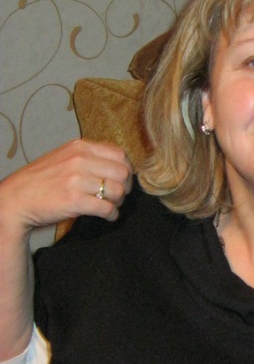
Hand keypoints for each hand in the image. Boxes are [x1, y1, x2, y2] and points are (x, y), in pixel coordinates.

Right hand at [0, 139, 132, 235]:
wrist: (16, 199)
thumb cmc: (42, 180)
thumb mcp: (64, 157)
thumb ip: (89, 157)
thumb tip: (119, 166)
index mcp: (79, 147)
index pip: (120, 154)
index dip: (126, 169)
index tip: (123, 180)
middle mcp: (79, 160)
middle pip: (123, 173)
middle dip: (125, 187)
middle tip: (118, 196)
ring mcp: (76, 180)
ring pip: (118, 191)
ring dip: (118, 202)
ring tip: (110, 206)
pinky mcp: (74, 201)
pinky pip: (107, 208)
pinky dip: (112, 215)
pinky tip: (107, 216)